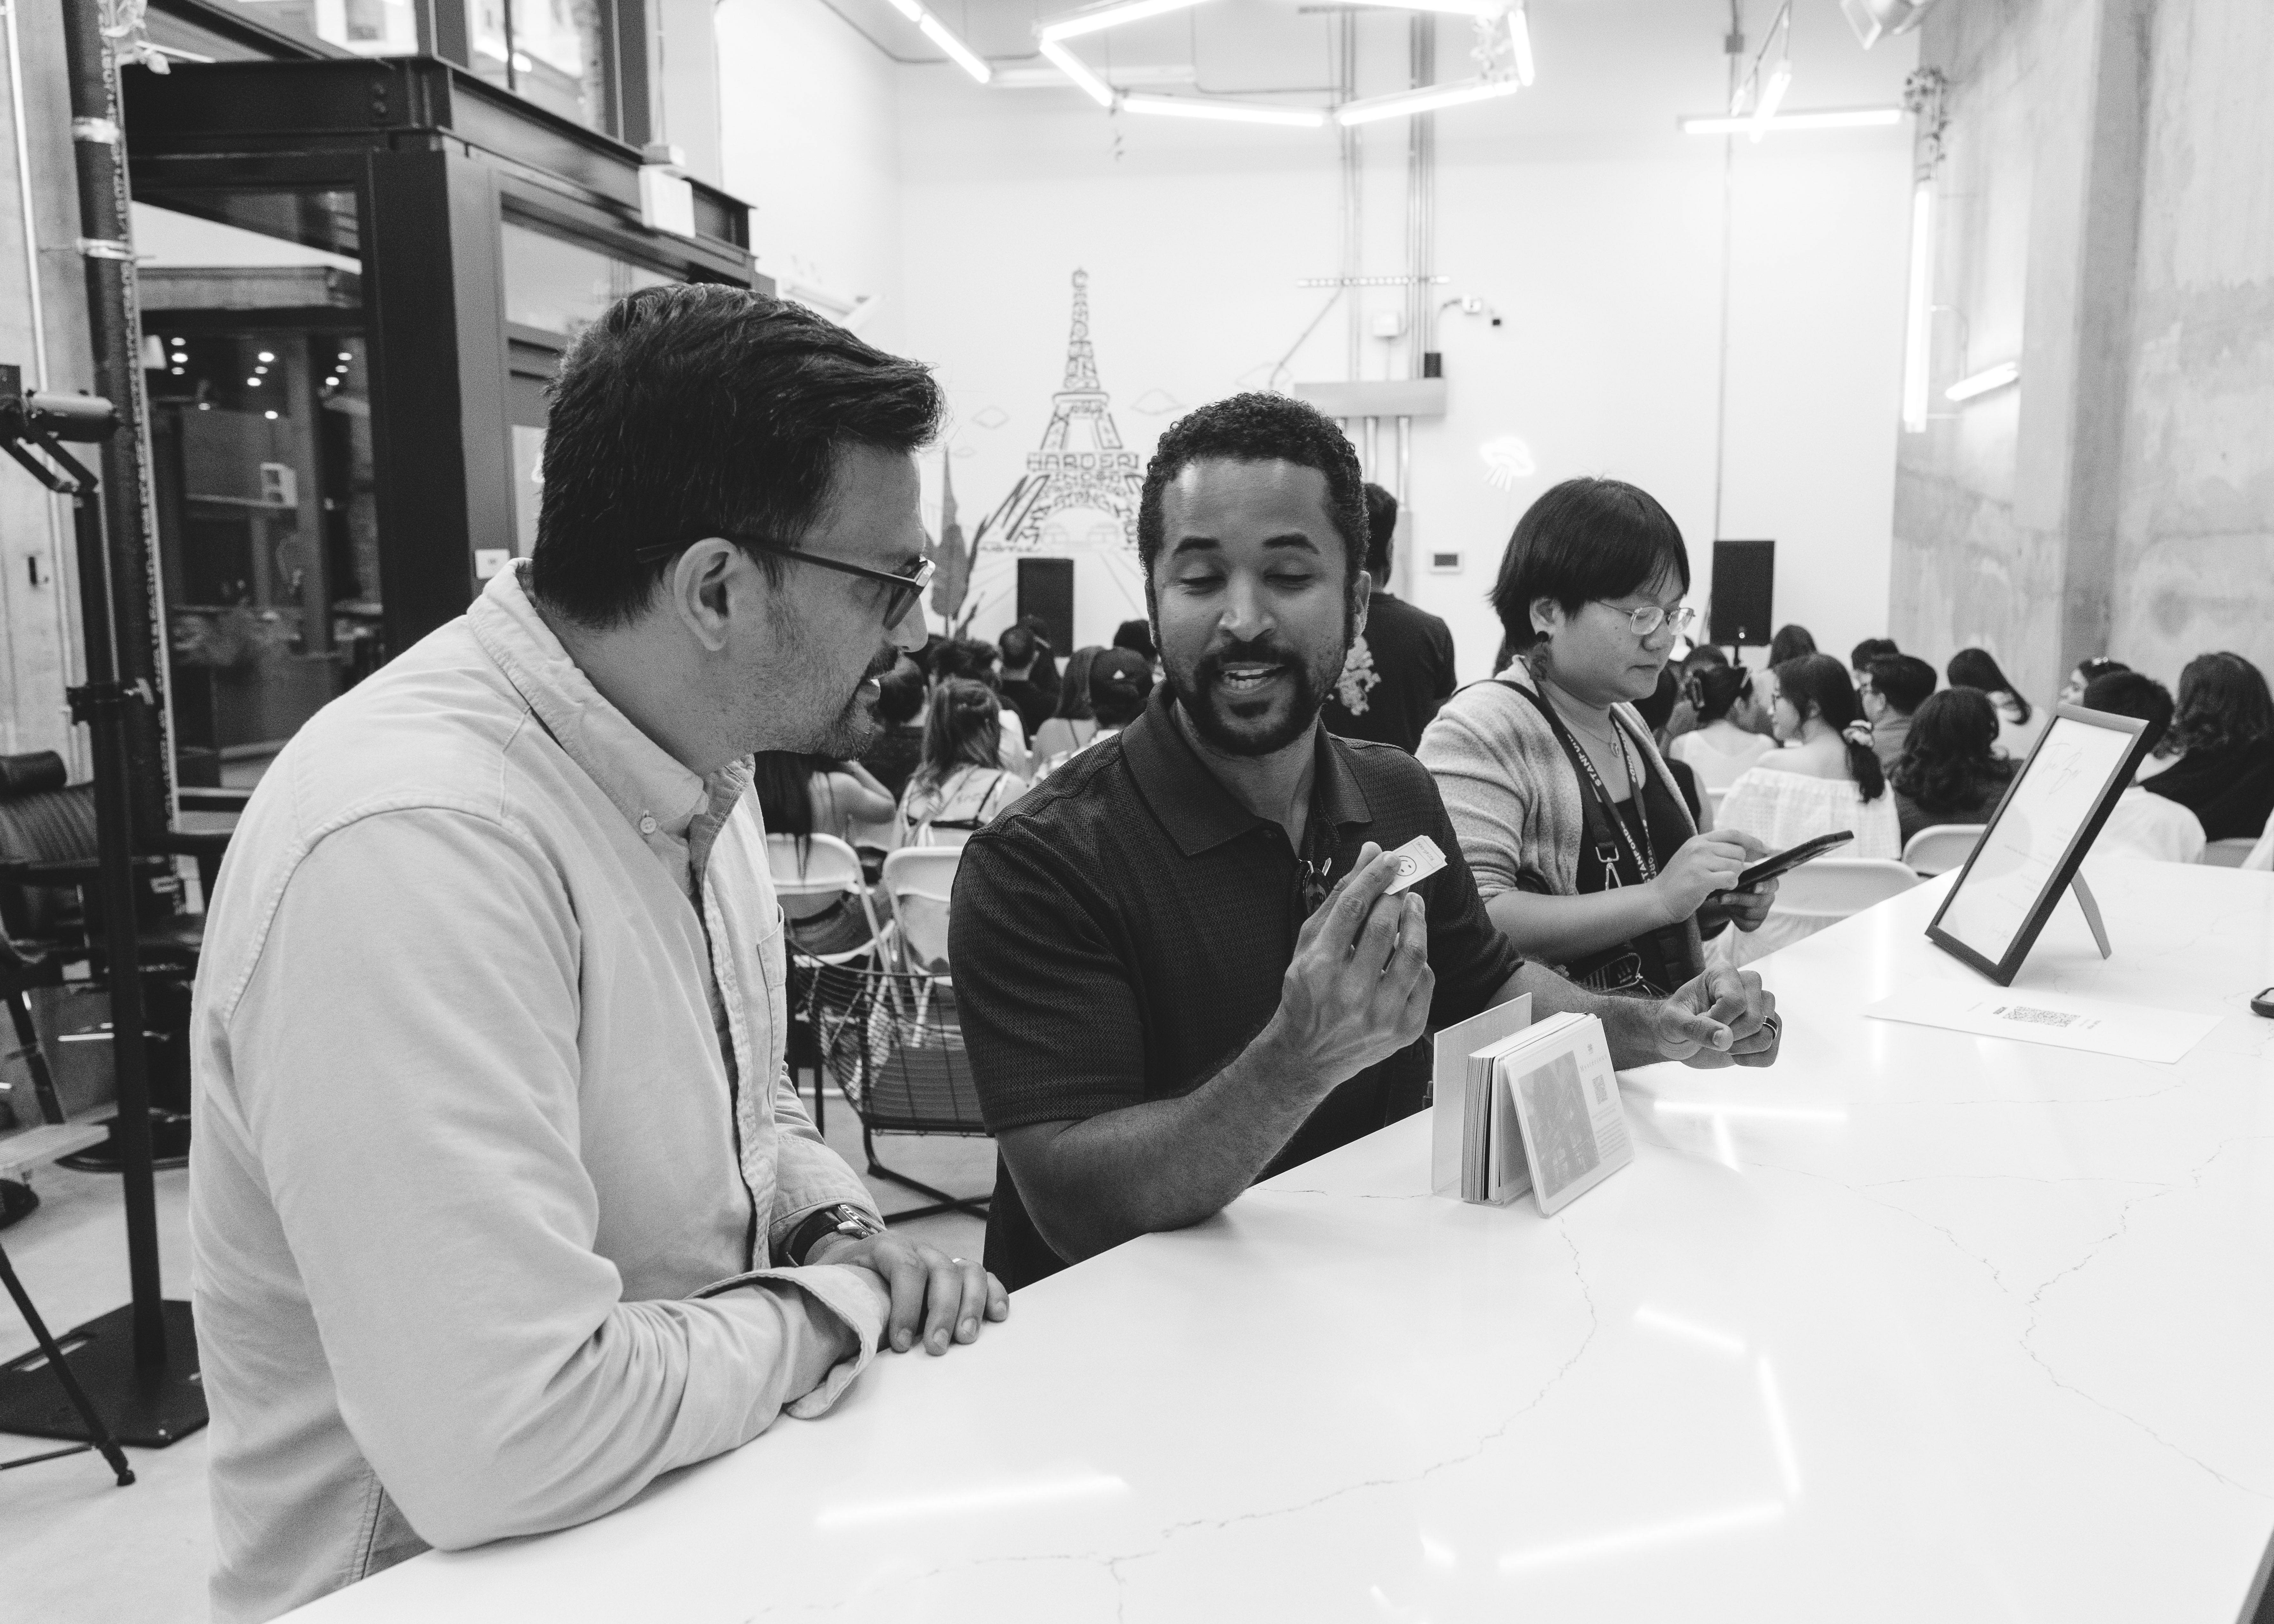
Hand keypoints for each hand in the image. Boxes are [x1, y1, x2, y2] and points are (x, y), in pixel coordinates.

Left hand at [807, 1229, 1008, 1354]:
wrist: (850, 1262)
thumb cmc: (841, 1281)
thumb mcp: (830, 1285)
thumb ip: (836, 1304)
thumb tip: (833, 1341)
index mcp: (884, 1246)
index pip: (904, 1267)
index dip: (906, 1305)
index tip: (901, 1343)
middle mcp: (918, 1248)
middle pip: (941, 1270)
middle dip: (942, 1311)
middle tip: (936, 1348)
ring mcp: (940, 1258)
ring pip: (967, 1271)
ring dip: (970, 1306)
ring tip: (966, 1339)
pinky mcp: (956, 1273)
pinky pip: (982, 1277)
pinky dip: (993, 1294)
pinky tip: (997, 1316)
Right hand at [1260, 841, 1433, 1088]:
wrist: (1308, 1054)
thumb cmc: (1306, 994)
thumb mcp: (1308, 945)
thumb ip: (1338, 899)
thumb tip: (1369, 855)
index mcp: (1319, 969)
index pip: (1353, 908)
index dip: (1375, 877)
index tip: (1390, 859)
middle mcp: (1349, 994)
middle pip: (1383, 927)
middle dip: (1396, 896)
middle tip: (1401, 883)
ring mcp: (1379, 1016)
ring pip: (1412, 953)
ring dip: (1416, 920)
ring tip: (1412, 906)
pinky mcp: (1403, 1030)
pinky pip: (1424, 981)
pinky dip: (1420, 959)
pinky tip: (1410, 949)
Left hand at [1647, 965, 1779, 1067]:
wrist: (1678, 1037)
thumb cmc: (1674, 1023)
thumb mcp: (1673, 1023)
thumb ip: (1696, 1027)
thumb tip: (1725, 1038)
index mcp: (1723, 973)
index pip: (1735, 1002)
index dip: (1716, 1021)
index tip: (1699, 1021)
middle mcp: (1749, 986)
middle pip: (1754, 1020)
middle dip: (1728, 1036)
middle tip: (1709, 1034)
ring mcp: (1762, 1007)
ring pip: (1766, 1035)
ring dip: (1739, 1049)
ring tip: (1721, 1042)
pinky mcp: (1768, 1029)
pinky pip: (1771, 1053)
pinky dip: (1751, 1061)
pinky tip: (1734, 1054)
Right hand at [1649, 829, 1767, 922]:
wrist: (1657, 899)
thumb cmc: (1677, 882)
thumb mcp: (1692, 858)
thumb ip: (1714, 853)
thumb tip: (1746, 856)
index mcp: (1698, 841)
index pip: (1732, 833)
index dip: (1752, 840)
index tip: (1765, 849)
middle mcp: (1699, 848)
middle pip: (1738, 851)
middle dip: (1740, 865)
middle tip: (1727, 876)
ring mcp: (1699, 863)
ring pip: (1737, 866)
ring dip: (1734, 877)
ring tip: (1719, 883)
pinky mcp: (1701, 879)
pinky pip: (1731, 880)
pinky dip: (1730, 886)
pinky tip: (1719, 889)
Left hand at [1697, 874, 1777, 934]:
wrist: (1729, 896)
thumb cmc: (1737, 882)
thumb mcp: (1739, 874)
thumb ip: (1741, 872)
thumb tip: (1735, 871)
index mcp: (1769, 883)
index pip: (1771, 885)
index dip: (1764, 887)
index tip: (1755, 887)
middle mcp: (1769, 898)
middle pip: (1758, 901)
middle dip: (1738, 898)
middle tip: (1722, 897)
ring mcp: (1763, 912)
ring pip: (1749, 913)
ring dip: (1733, 907)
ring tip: (1722, 900)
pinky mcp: (1755, 924)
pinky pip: (1745, 924)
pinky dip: (1734, 917)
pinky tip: (1729, 909)